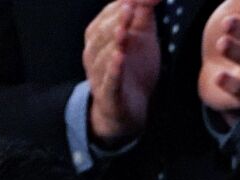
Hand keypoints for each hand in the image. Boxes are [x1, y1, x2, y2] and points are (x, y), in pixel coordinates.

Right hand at [83, 0, 161, 143]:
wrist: (127, 110)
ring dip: (113, 40)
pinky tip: (120, 57)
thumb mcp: (142, 40)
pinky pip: (109, 79)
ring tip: (124, 28)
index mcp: (100, 34)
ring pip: (104, 53)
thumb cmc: (133, 69)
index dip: (127, 3)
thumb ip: (144, 17)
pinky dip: (114, 68)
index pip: (111, 13)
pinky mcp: (108, 92)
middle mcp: (94, 50)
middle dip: (118, 18)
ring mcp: (99, 72)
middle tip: (132, 5)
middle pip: (104, 30)